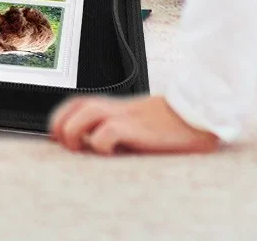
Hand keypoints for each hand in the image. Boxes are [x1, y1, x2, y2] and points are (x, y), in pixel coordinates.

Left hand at [50, 94, 221, 155]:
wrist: (197, 118)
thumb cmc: (170, 128)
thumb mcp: (139, 127)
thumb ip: (120, 131)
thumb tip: (99, 149)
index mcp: (116, 109)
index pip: (78, 104)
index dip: (62, 118)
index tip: (60, 138)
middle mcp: (117, 109)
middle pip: (76, 104)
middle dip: (61, 124)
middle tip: (67, 146)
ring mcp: (126, 115)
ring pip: (85, 112)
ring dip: (73, 130)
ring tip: (78, 148)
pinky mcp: (136, 127)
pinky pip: (108, 132)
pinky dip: (100, 143)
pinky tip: (107, 153)